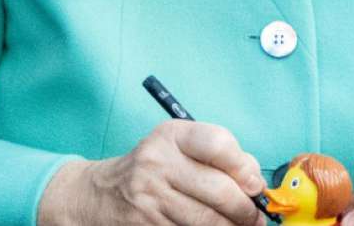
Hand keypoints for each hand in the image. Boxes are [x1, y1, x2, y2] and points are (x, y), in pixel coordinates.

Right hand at [37, 120, 267, 224]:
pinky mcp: (145, 224)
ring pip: (207, 220)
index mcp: (172, 135)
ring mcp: (149, 196)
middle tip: (254, 217)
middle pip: (219, 189)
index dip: (244, 168)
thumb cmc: (154, 169)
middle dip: (245, 209)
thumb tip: (255, 182)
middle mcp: (158, 162)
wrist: (98, 194)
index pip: (218, 144)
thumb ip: (219, 158)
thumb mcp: (179, 149)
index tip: (254, 185)